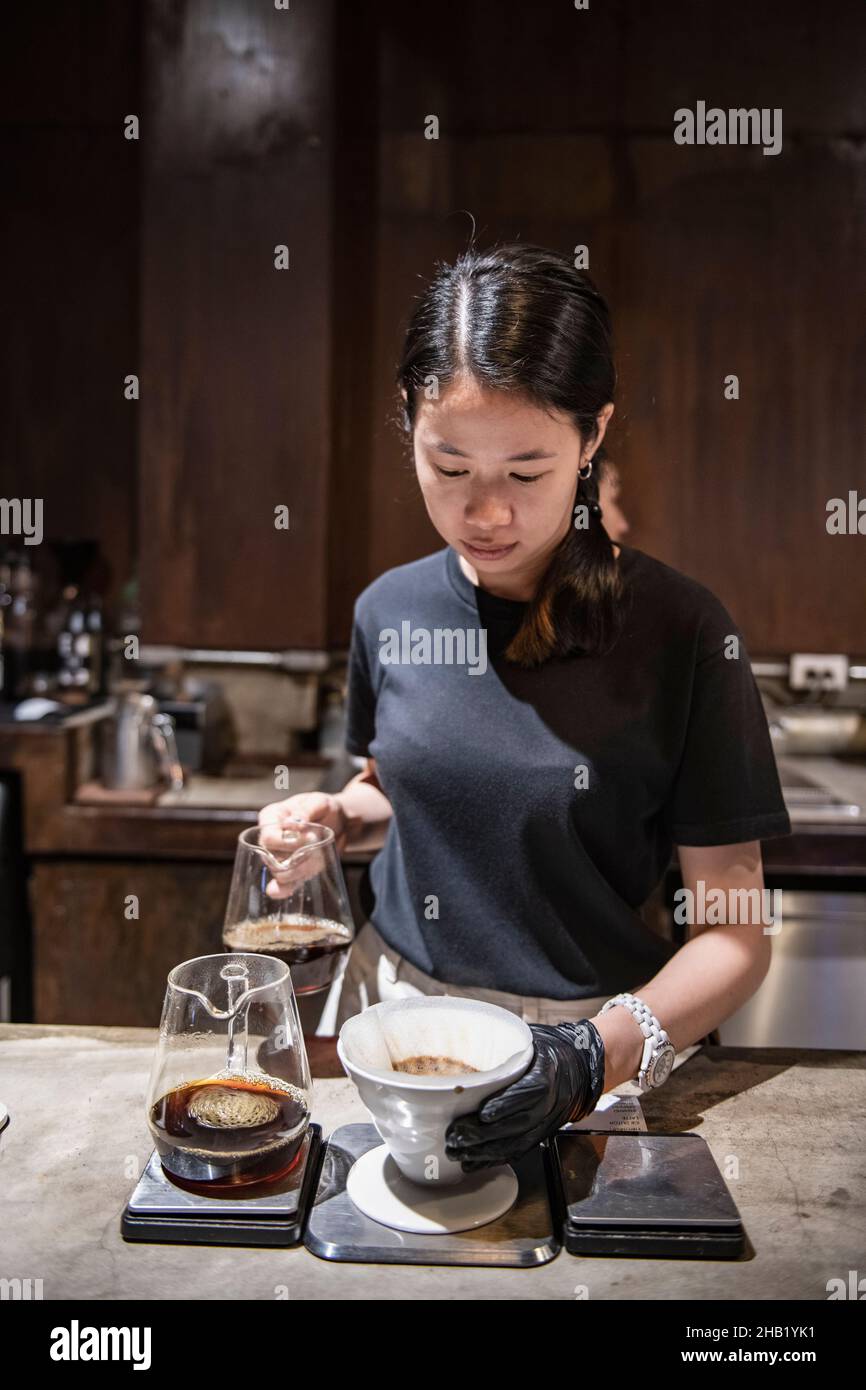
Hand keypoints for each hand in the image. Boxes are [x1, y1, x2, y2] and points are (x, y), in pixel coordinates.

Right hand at [257, 793, 347, 898]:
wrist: (339, 822)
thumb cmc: (324, 808)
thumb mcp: (319, 802)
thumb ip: (306, 810)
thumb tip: (293, 822)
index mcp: (271, 818)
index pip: (268, 837)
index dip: (287, 841)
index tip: (310, 835)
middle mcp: (270, 838)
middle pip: (270, 858)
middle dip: (297, 857)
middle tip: (317, 844)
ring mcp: (278, 856)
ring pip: (280, 872)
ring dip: (302, 869)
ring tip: (319, 855)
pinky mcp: (291, 870)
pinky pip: (283, 884)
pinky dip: (283, 889)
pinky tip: (282, 892)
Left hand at [444, 1020, 605, 1172]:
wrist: (579, 1067)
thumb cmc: (547, 1049)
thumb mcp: (529, 1039)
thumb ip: (504, 1044)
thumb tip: (464, 1039)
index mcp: (546, 1072)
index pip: (528, 1091)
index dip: (506, 1105)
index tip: (482, 1113)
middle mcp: (549, 1101)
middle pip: (518, 1123)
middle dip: (484, 1134)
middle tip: (455, 1136)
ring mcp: (547, 1121)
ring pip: (517, 1143)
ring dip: (484, 1152)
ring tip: (456, 1152)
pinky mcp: (542, 1134)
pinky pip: (519, 1150)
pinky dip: (494, 1159)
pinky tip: (473, 1163)